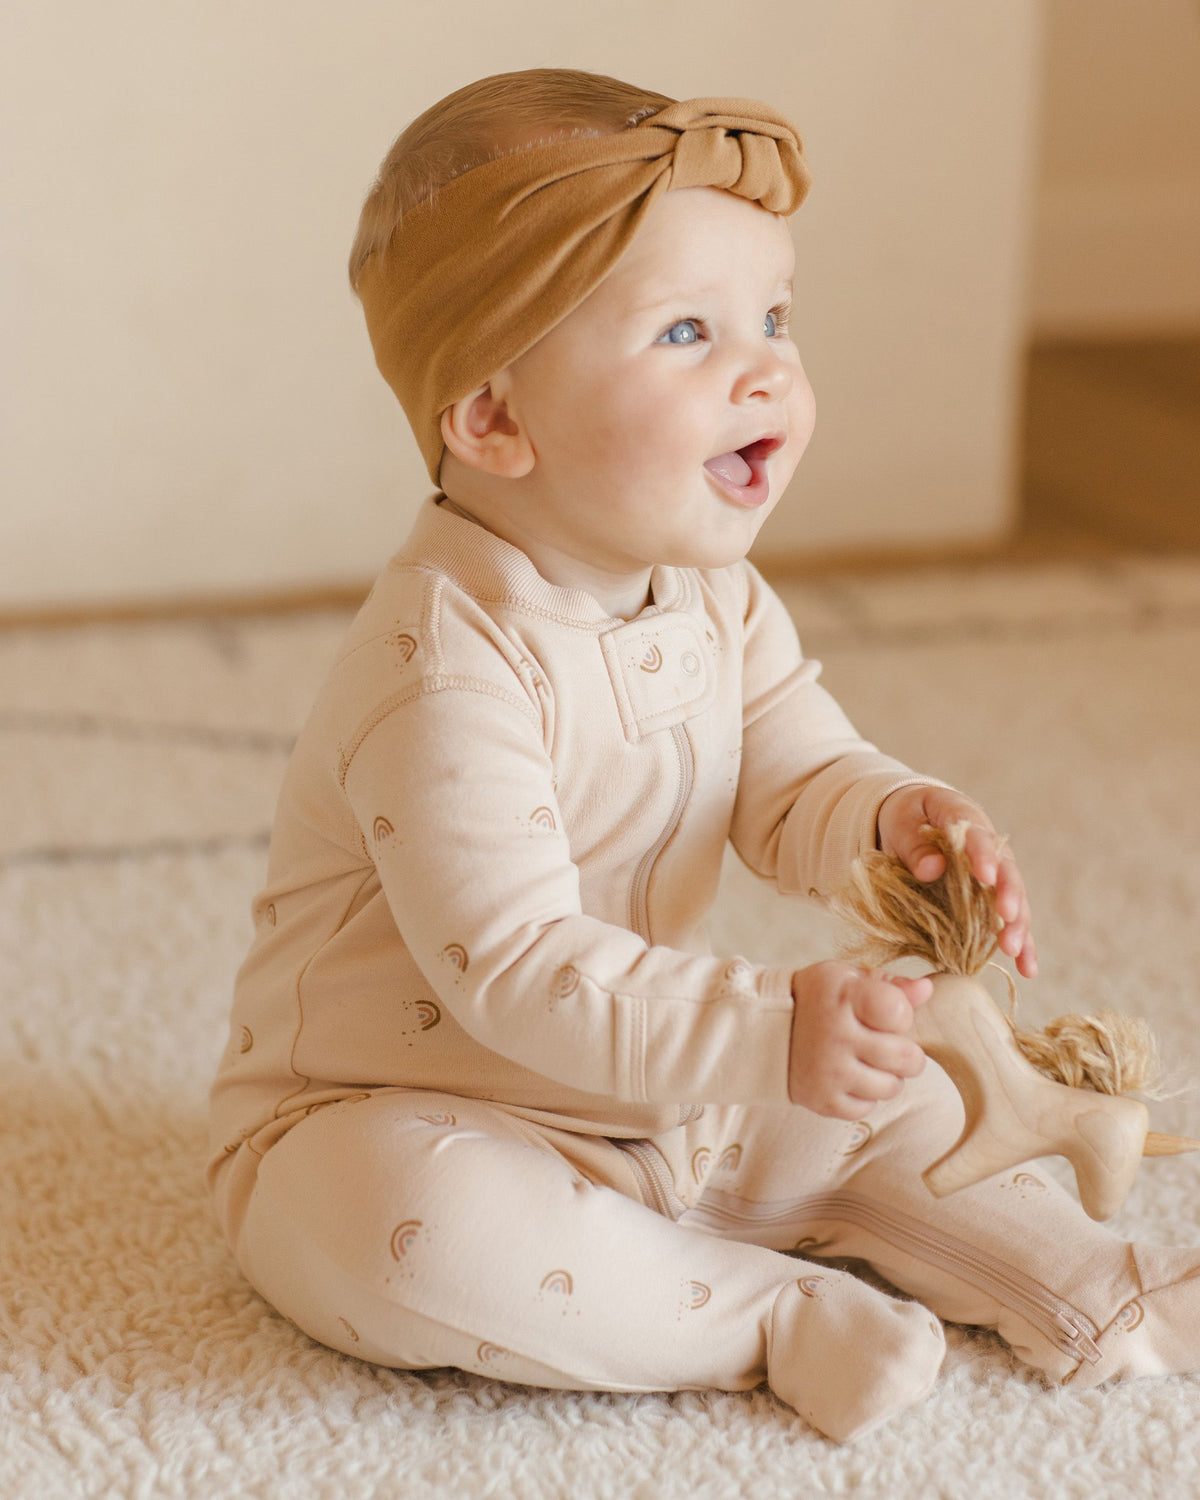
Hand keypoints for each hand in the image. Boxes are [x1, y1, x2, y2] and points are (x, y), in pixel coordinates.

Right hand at [788, 961, 930, 1117]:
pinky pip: (866, 1108)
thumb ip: (890, 984)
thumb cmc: (817, 1000)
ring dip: (888, 1077)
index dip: (901, 1014)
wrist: (766, 1032)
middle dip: (907, 1054)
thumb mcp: (847, 979)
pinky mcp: (822, 1100)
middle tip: (889, 1046)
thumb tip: (927, 990)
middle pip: (906, 1057)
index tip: (886, 1014)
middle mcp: (835, 1035)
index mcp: (844, 996)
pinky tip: (851, 1078)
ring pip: (891, 1087)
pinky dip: (864, 1097)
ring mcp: (828, 1071)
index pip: (899, 1011)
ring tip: (869, 1062)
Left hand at [876, 785, 1037, 978]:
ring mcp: (993, 875)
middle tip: (1007, 917)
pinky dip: (1019, 944)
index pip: (979, 837)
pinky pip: (1007, 922)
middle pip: (1006, 872)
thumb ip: (915, 844)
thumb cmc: (908, 817)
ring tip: (1015, 950)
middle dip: (1009, 896)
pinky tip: (1027, 968)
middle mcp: (989, 848)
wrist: (913, 819)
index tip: (985, 877)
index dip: (984, 857)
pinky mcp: (990, 899)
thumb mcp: (902, 822)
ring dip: (1017, 926)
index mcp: (966, 820)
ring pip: (1013, 900)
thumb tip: (932, 868)